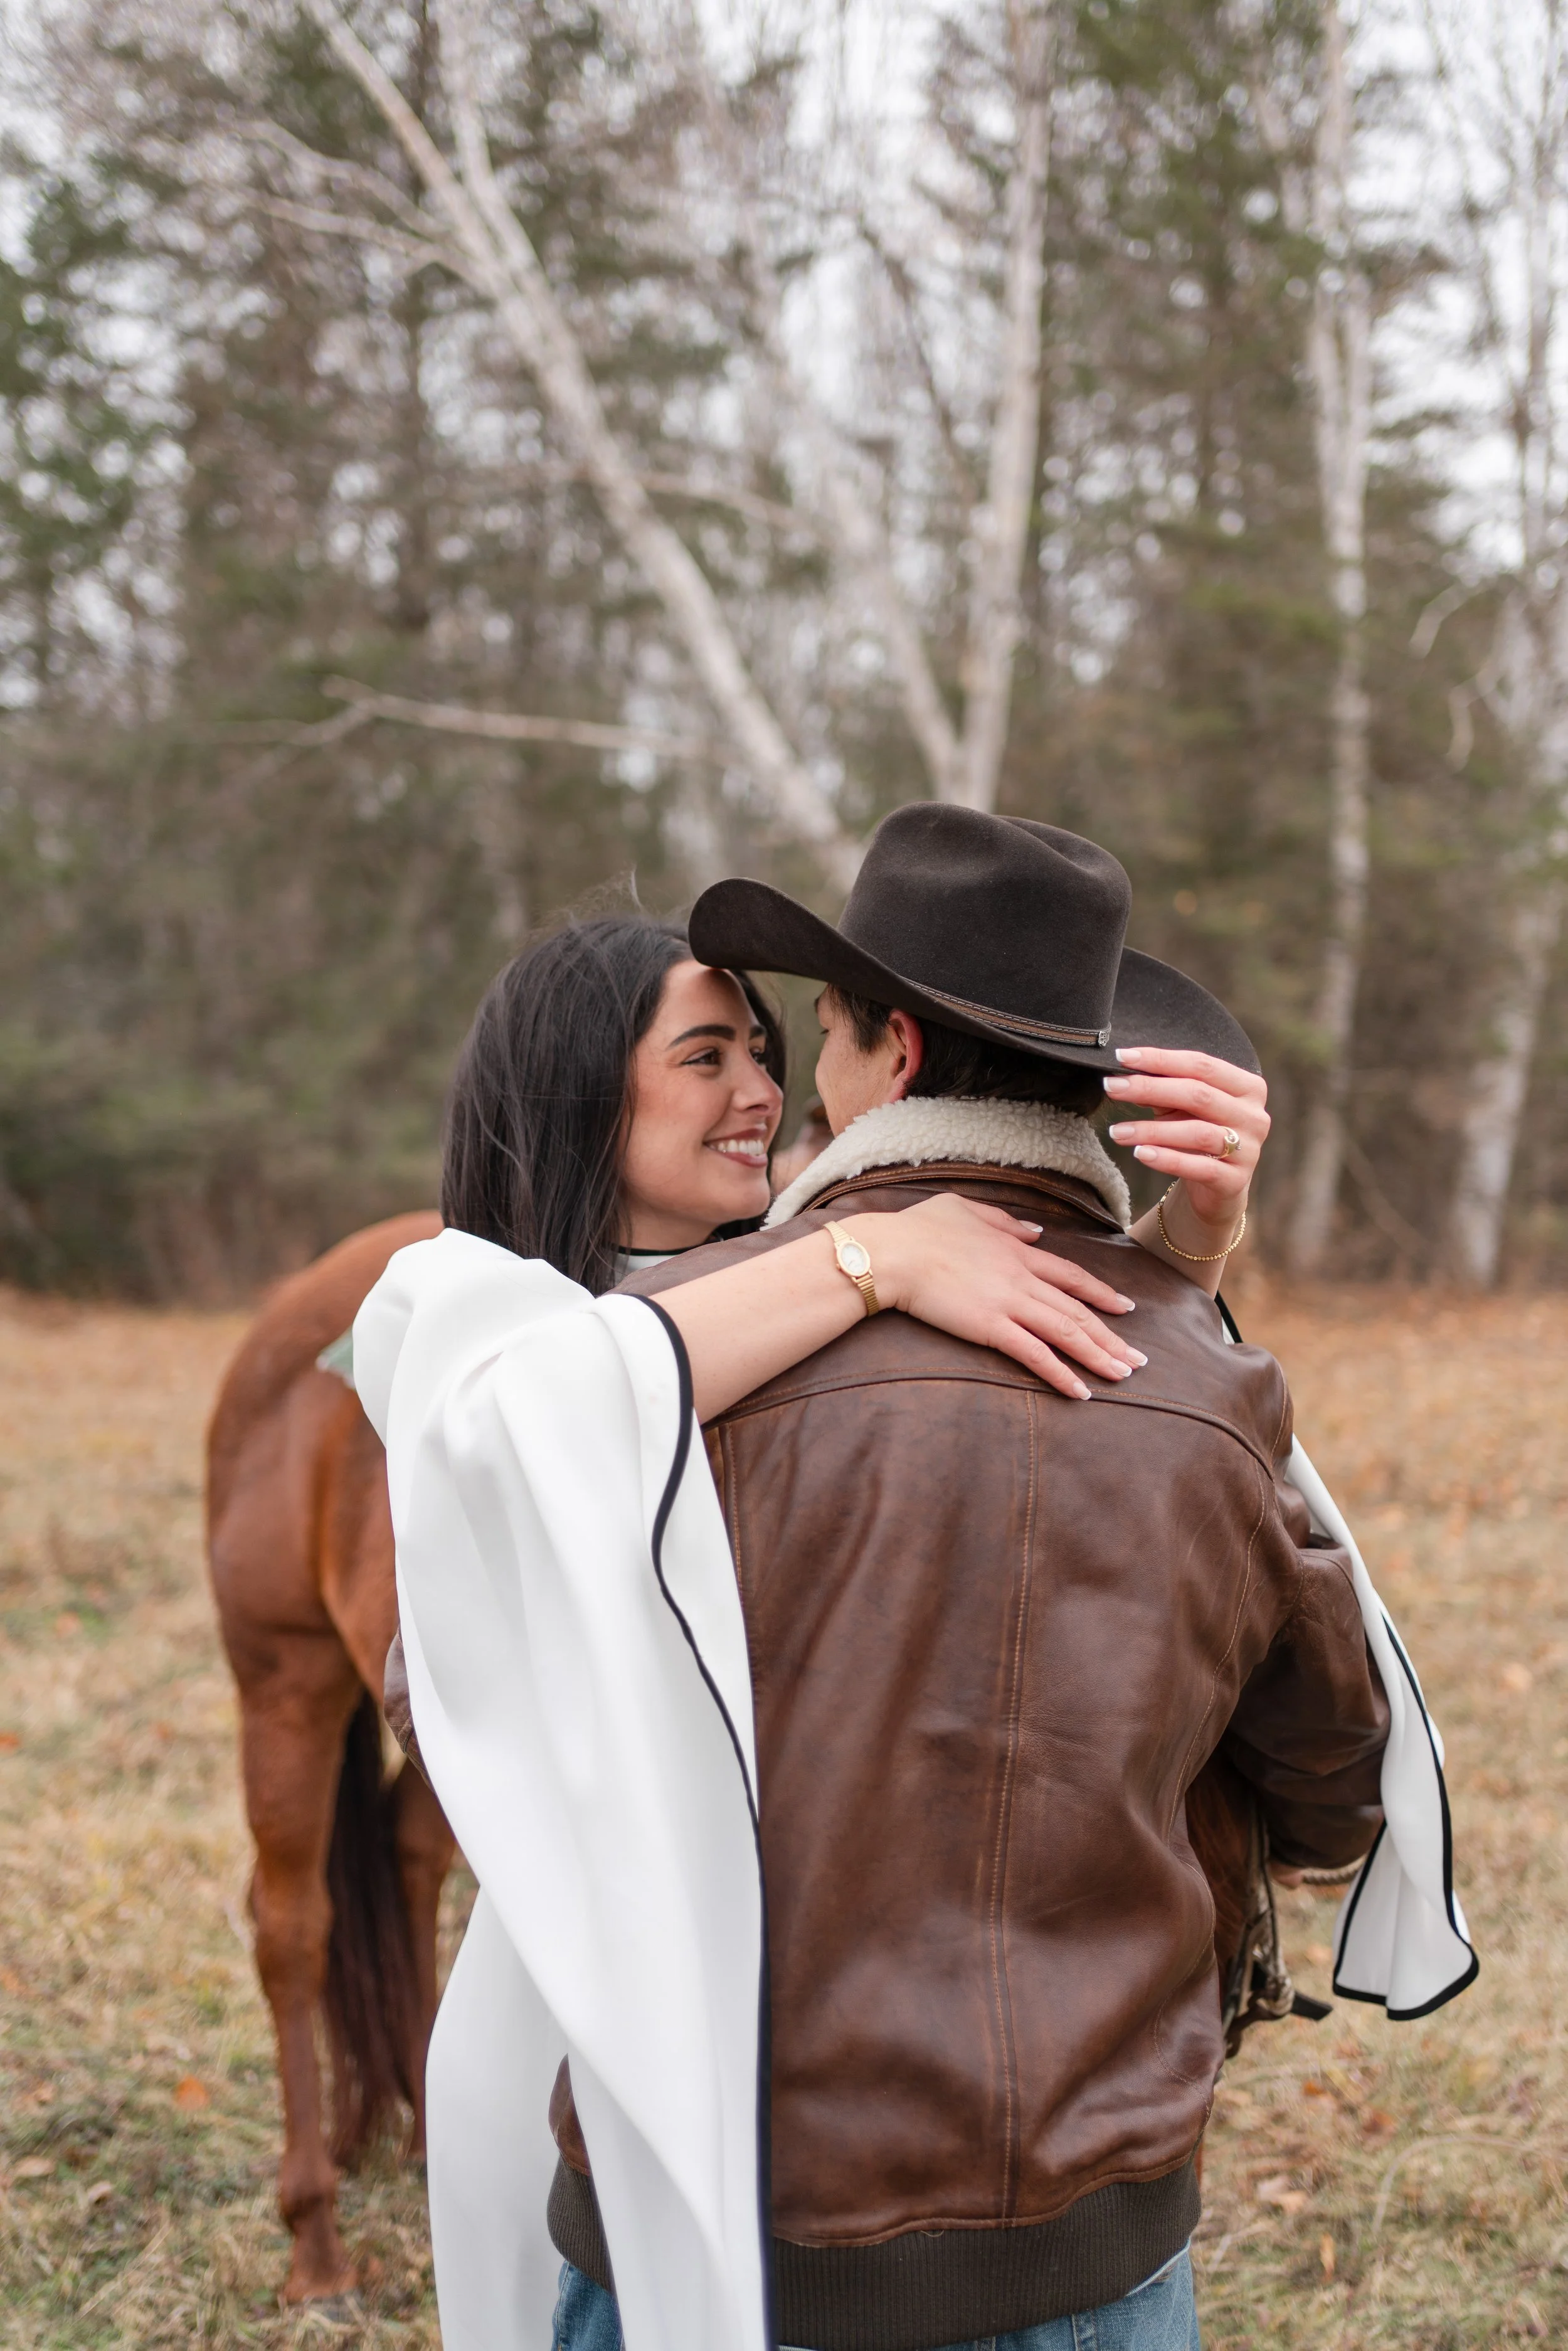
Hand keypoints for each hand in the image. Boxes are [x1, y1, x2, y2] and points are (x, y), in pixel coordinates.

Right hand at [845, 1194, 1147, 1401]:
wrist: (893, 1252)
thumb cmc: (918, 1229)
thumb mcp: (964, 1208)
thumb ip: (1004, 1220)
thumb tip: (1035, 1231)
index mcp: (1016, 1251)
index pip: (1070, 1275)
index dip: (1101, 1292)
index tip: (1125, 1307)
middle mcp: (1021, 1277)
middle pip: (1077, 1309)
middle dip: (1112, 1336)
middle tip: (1138, 1359)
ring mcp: (1009, 1302)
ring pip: (1066, 1332)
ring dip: (1098, 1356)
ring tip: (1122, 1376)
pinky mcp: (991, 1326)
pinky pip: (1035, 1353)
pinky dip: (1061, 1373)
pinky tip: (1080, 1392)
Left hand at [1103, 1048, 1269, 1242]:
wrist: (1217, 1188)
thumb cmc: (1198, 1135)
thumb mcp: (1183, 1107)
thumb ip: (1164, 1087)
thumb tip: (1125, 1071)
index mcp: (1248, 1087)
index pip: (1201, 1065)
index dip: (1161, 1059)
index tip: (1123, 1056)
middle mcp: (1254, 1116)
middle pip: (1198, 1094)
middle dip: (1150, 1088)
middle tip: (1112, 1088)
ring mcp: (1249, 1150)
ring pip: (1197, 1132)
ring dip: (1151, 1130)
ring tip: (1117, 1131)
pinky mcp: (1235, 1181)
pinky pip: (1199, 1167)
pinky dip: (1167, 1159)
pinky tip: (1140, 1153)